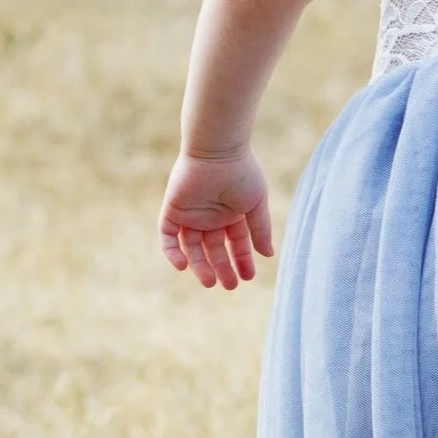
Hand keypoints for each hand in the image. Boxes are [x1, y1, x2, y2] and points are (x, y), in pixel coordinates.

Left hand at [160, 150, 274, 290]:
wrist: (219, 151)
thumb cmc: (242, 173)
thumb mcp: (256, 205)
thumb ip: (260, 230)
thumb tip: (268, 256)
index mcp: (231, 214)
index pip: (235, 243)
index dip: (242, 260)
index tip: (249, 276)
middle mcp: (210, 216)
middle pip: (213, 249)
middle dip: (222, 268)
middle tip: (230, 286)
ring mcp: (190, 214)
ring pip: (192, 247)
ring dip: (199, 265)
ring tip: (211, 282)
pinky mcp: (173, 210)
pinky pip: (168, 236)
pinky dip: (172, 252)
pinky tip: (183, 266)